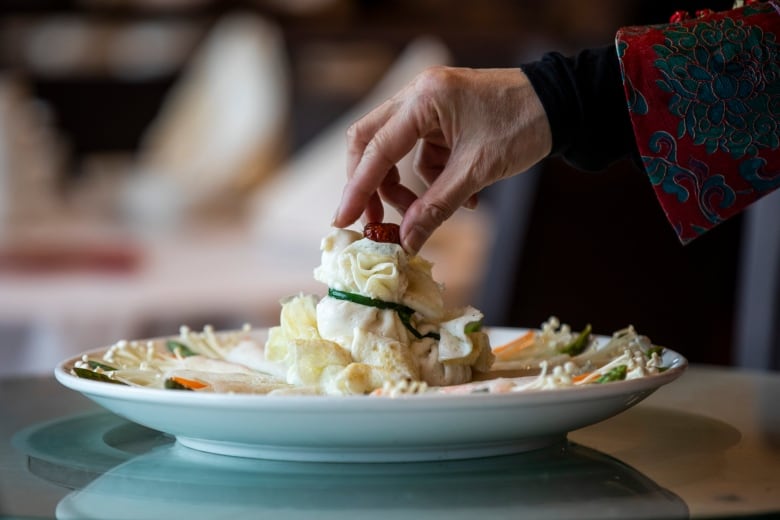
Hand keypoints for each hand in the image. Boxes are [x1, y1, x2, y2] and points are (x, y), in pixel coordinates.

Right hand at [332, 66, 551, 253]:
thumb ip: (436, 207)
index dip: (356, 189)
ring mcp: (428, 104)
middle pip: (371, 143)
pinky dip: (433, 180)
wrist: (562, 105)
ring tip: (429, 213)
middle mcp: (417, 95)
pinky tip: (466, 196)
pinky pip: (421, 153)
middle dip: (372, 185)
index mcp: (423, 100)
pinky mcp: (441, 117)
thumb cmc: (524, 127)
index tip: (341, 220)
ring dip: (407, 187)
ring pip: (395, 151)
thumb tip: (406, 242)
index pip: (376, 149)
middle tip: (375, 222)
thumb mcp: (477, 171)